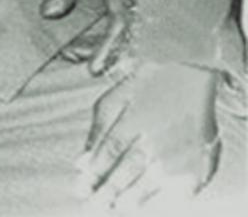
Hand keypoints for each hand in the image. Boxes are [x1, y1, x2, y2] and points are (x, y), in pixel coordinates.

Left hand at [40, 0, 135, 73]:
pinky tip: (81, 47)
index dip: (109, 46)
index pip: (120, 18)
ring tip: (75, 55)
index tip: (95, 68)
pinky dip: (104, 39)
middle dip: (105, 54)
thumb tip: (50, 11)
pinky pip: (122, 24)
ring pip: (127, 31)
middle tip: (80, 64)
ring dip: (103, 48)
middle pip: (129, 32)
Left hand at [77, 61, 219, 211]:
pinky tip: (146, 201)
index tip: (82, 189)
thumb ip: (96, 132)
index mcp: (131, 121)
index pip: (107, 155)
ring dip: (129, 198)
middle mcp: (155, 139)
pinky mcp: (198, 164)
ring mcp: (178, 154)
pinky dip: (161, 198)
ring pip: (149, 185)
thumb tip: (81, 162)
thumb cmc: (146, 86)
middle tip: (94, 205)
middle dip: (107, 192)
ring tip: (116, 205)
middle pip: (125, 173)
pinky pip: (179, 192)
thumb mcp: (112, 100)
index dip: (93, 175)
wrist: (188, 75)